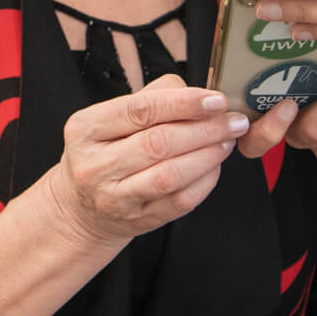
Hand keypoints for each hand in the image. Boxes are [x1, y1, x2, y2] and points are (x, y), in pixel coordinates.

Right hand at [43, 75, 298, 249]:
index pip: (140, 110)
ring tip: (227, 141)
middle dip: (204, 129)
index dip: (183, 104)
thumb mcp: (111, 118)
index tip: (216, 100)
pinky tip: (215, 166)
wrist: (82, 208)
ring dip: (207, 156)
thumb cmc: (106, 151)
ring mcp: (113, 198)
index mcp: (86, 128)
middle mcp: (94, 165)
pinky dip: (204, 182)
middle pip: (158, 143)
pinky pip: (179, 202)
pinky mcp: (136, 222)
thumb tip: (197, 93)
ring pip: (170, 175)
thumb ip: (152, 98)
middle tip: (233, 121)